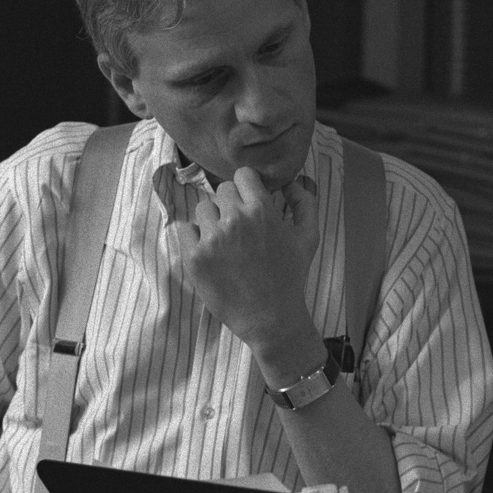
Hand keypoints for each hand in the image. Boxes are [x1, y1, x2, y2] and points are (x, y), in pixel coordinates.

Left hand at [173, 167, 317, 351]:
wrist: (270, 318)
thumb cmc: (291, 277)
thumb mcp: (309, 237)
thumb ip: (305, 202)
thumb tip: (293, 180)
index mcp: (262, 210)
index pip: (242, 175)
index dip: (247, 187)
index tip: (250, 202)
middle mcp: (234, 219)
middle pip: (222, 190)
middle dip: (231, 204)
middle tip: (240, 228)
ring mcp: (211, 238)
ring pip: (202, 209)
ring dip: (212, 220)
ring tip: (226, 243)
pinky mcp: (193, 257)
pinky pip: (184, 229)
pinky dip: (194, 237)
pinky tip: (211, 252)